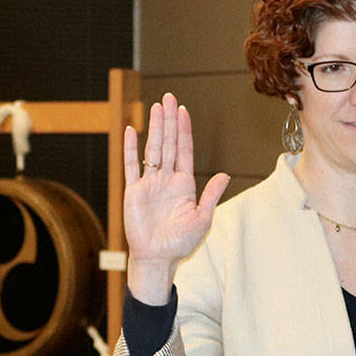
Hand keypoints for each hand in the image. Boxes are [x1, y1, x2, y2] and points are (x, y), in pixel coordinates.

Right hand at [124, 93, 230, 303]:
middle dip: (169, 121)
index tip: (183, 112)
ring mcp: (149, 183)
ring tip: (156, 107)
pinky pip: (131, 165)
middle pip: (168, 144)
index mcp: (184, 184)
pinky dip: (130, 149)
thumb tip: (225, 175)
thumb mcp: (203, 217)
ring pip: (152, 149)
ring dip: (154, 128)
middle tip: (169, 98)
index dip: (184, 131)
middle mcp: (166, 179)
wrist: (158, 257)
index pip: (184, 151)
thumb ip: (211, 195)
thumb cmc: (181, 242)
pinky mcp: (133, 191)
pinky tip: (130, 131)